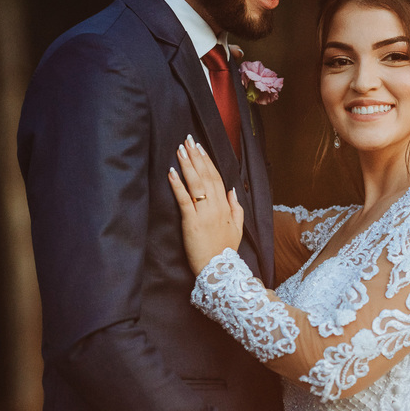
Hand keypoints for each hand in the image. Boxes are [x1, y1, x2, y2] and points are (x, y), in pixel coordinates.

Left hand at [167, 136, 243, 272]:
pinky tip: (172, 172)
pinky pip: (184, 199)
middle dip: (197, 157)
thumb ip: (236, 208)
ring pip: (196, 184)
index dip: (208, 161)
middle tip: (188, 140)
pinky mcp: (192, 221)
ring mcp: (204, 213)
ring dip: (188, 165)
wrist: (218, 270)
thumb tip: (233, 190)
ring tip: (180, 149)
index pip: (217, 178)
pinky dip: (178, 185)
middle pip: (206, 176)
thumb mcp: (237, 229)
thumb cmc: (224, 251)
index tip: (201, 148)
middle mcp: (216, 206)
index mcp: (226, 207)